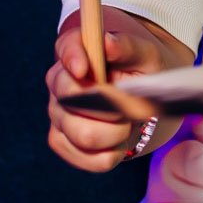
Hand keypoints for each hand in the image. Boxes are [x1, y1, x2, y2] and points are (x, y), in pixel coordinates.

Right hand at [46, 9, 178, 173]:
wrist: (144, 99)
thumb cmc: (143, 71)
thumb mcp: (145, 55)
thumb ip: (127, 48)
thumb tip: (108, 43)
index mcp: (76, 51)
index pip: (66, 49)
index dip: (73, 59)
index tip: (84, 69)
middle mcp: (59, 83)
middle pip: (72, 100)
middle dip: (112, 107)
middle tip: (132, 104)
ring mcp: (58, 115)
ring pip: (84, 135)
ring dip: (117, 133)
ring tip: (128, 122)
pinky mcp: (63, 143)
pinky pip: (90, 159)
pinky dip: (114, 153)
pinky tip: (119, 140)